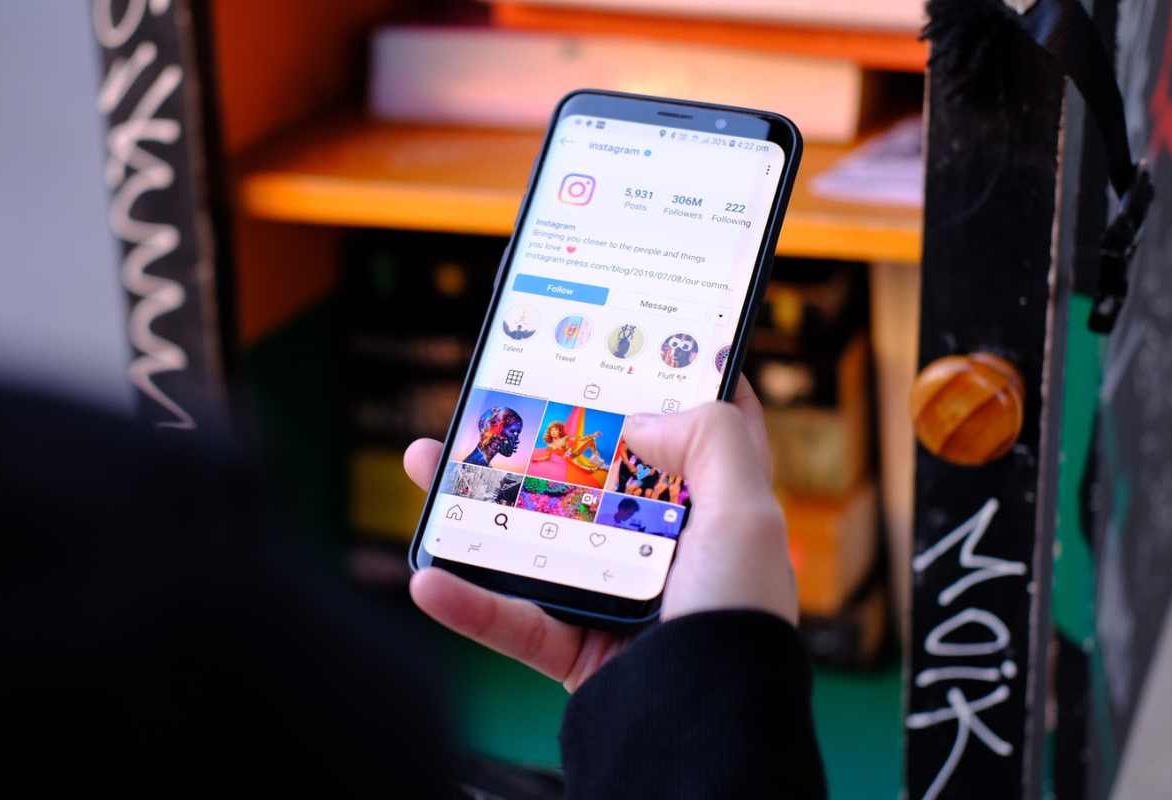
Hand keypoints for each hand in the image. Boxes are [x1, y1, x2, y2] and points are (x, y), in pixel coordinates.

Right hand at [402, 379, 796, 692]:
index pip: (700, 436)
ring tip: (424, 462)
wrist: (705, 738)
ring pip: (534, 537)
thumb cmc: (739, 626)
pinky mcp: (577, 649)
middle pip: (590, 478)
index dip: (670, 388)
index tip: (631, 345)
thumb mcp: (748, 518)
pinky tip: (425, 576)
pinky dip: (467, 602)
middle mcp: (667, 552)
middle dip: (537, 437)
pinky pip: (511, 621)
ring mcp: (617, 599)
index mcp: (717, 516)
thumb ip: (712, 444)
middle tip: (496, 399)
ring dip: (474, 504)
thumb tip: (643, 420)